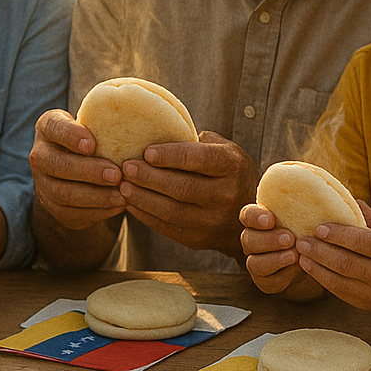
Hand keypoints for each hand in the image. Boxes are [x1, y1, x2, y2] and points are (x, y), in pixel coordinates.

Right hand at [29, 109, 122, 230]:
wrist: (72, 173)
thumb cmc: (91, 140)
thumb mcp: (92, 124)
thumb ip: (106, 119)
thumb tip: (142, 102)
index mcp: (48, 127)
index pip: (54, 128)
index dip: (71, 136)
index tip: (92, 144)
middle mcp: (39, 155)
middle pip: (58, 165)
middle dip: (89, 171)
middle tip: (117, 173)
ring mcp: (43, 184)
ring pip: (64, 193)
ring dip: (96, 195)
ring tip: (122, 194)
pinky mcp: (53, 208)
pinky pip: (72, 213)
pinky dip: (97, 211)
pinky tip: (118, 205)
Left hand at [117, 130, 255, 257]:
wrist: (248, 214)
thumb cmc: (227, 171)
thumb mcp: (222, 149)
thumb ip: (195, 141)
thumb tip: (156, 131)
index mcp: (232, 165)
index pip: (199, 159)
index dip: (171, 156)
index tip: (147, 151)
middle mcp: (226, 195)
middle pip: (183, 187)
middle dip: (150, 177)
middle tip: (126, 167)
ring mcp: (212, 221)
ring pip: (172, 211)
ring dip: (142, 198)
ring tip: (123, 186)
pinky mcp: (198, 239)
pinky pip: (167, 227)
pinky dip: (145, 215)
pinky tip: (131, 203)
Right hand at [238, 203, 320, 297]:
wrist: (314, 258)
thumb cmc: (311, 227)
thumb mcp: (312, 212)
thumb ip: (312, 201)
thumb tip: (327, 183)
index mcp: (260, 220)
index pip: (247, 215)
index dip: (255, 216)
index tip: (270, 218)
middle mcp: (254, 239)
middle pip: (248, 239)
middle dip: (268, 239)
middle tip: (289, 238)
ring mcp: (257, 261)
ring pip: (254, 262)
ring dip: (274, 258)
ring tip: (294, 254)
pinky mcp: (266, 281)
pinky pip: (267, 280)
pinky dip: (281, 274)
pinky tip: (296, 268)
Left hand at [294, 204, 370, 331]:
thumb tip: (345, 198)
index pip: (361, 241)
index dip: (337, 235)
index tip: (318, 227)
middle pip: (346, 262)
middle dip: (320, 251)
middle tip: (301, 240)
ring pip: (340, 280)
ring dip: (317, 267)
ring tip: (301, 254)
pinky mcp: (369, 306)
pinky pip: (341, 293)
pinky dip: (324, 280)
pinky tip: (312, 269)